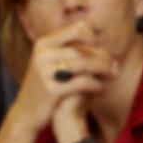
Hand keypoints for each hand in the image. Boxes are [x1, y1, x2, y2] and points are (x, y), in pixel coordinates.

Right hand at [6, 20, 116, 137]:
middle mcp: (42, 54)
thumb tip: (98, 38)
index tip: (102, 50)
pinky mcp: (51, 89)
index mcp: (44, 44)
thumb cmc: (46, 85)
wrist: (26, 113)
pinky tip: (101, 88)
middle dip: (103, 57)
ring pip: (85, 64)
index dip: (93, 38)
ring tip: (113, 75)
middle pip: (83, 49)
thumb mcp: (50, 62)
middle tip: (115, 66)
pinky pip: (82, 82)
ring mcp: (45, 71)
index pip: (77, 29)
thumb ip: (68, 49)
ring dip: (104, 70)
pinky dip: (96, 84)